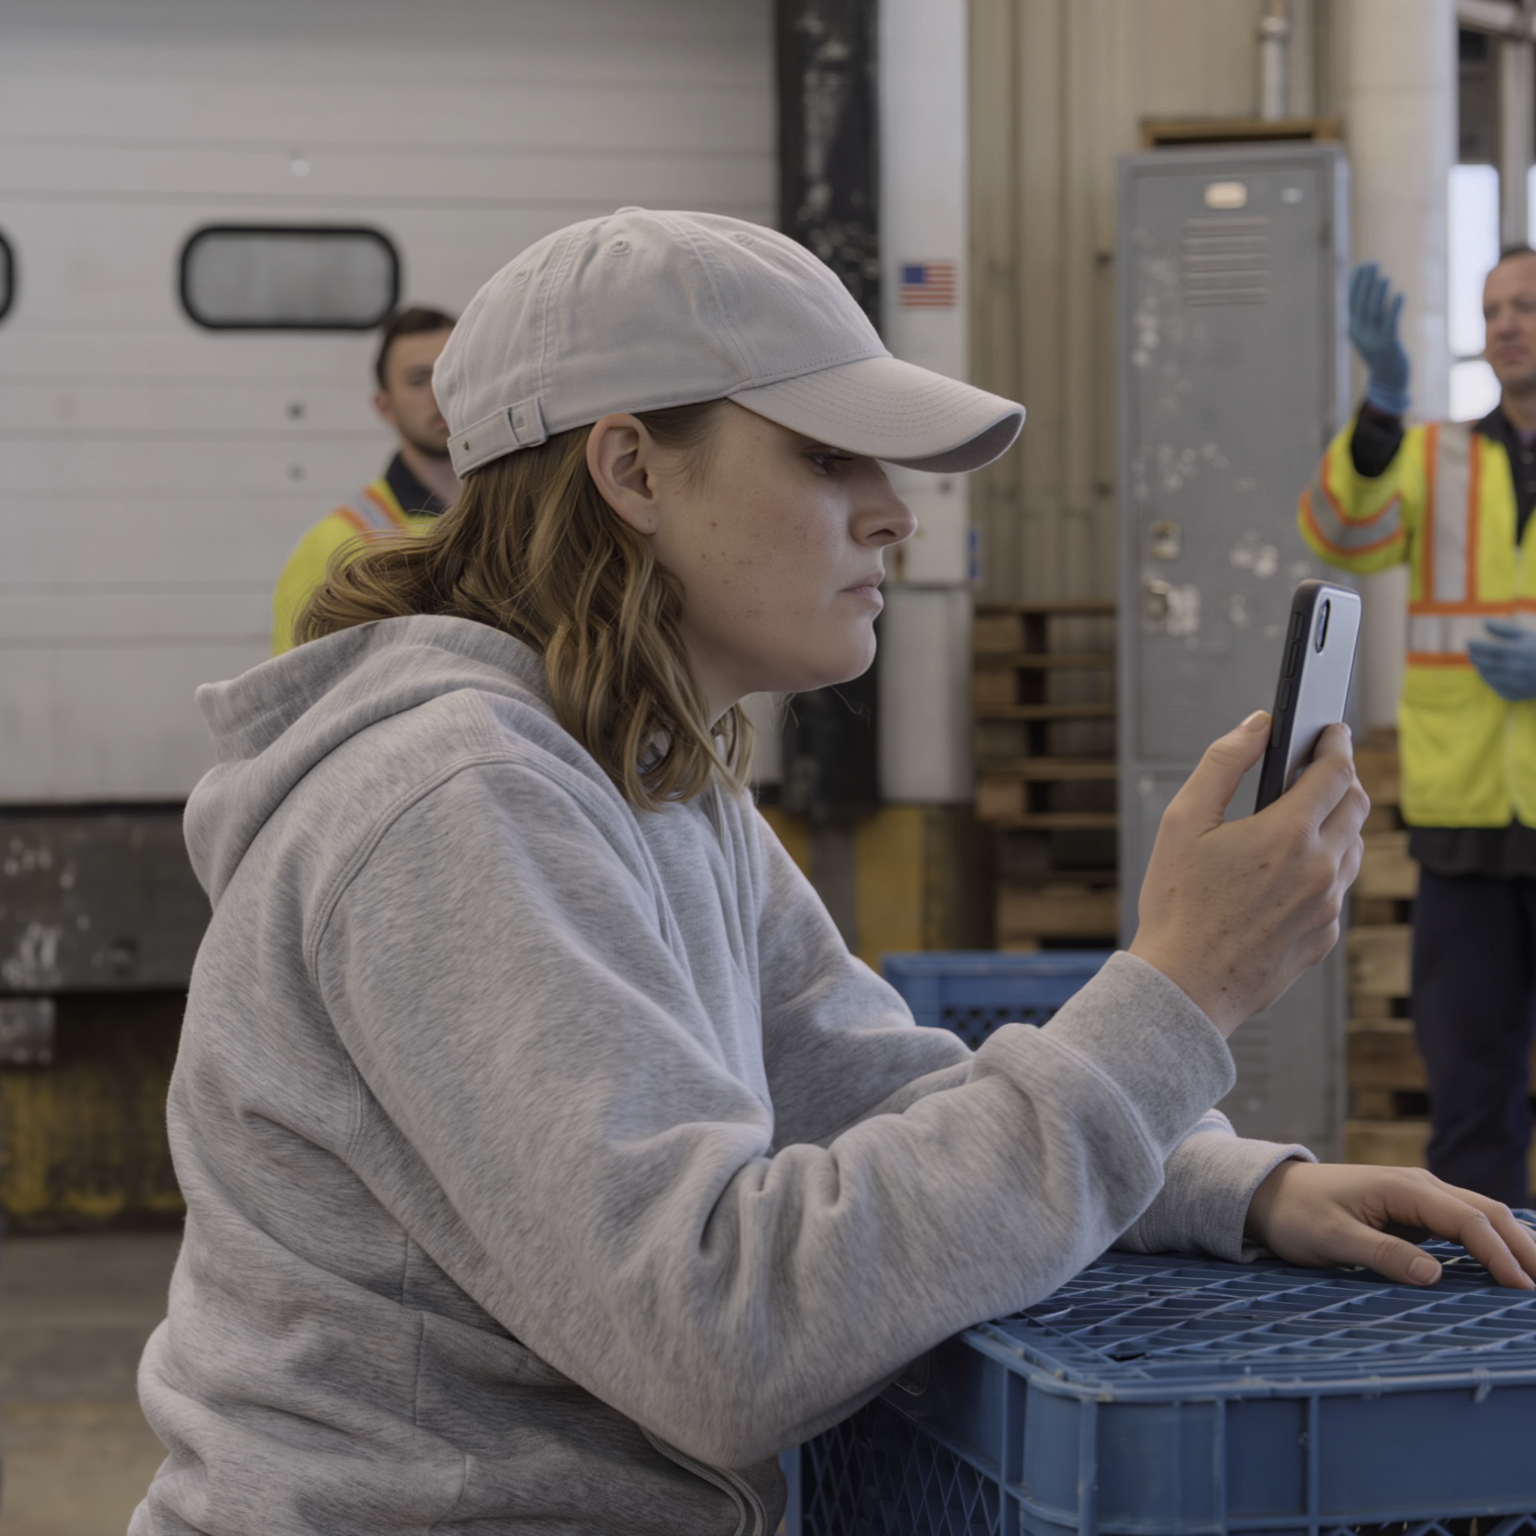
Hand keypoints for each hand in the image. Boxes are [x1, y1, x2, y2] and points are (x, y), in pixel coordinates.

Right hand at [1129, 714, 1367, 1034]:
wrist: (1184, 987)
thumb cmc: (1176, 905)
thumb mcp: (1183, 821)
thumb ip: (1224, 762)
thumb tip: (1259, 725)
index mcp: (1288, 834)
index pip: (1337, 771)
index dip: (1337, 743)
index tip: (1331, 730)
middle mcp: (1321, 869)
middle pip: (1358, 805)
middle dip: (1343, 777)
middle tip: (1321, 765)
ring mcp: (1328, 906)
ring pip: (1355, 847)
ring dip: (1339, 822)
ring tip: (1306, 816)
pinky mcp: (1325, 936)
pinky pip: (1340, 889)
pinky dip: (1326, 866)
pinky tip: (1291, 869)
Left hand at [1245, 1161, 1535, 1289]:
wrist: (1270, 1193)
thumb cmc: (1297, 1214)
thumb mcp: (1331, 1238)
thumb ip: (1381, 1254)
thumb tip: (1433, 1275)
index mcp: (1405, 1188)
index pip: (1468, 1221)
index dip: (1500, 1255)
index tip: (1522, 1289)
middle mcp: (1420, 1187)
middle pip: (1488, 1213)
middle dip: (1525, 1248)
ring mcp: (1421, 1198)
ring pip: (1482, 1216)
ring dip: (1515, 1243)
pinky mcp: (1416, 1213)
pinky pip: (1466, 1226)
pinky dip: (1494, 1243)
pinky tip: (1512, 1266)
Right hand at [1348, 262, 1410, 415]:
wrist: (1388, 379)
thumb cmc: (1382, 351)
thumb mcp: (1372, 331)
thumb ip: (1373, 312)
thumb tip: (1376, 287)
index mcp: (1354, 329)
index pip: (1351, 301)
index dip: (1355, 282)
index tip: (1361, 265)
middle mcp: (1360, 333)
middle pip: (1361, 303)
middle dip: (1366, 282)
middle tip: (1373, 263)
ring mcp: (1373, 339)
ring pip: (1373, 312)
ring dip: (1378, 292)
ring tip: (1384, 277)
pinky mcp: (1388, 344)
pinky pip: (1390, 323)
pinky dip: (1394, 308)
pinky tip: (1399, 295)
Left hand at [1467, 619, 1535, 701]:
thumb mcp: (1526, 635)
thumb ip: (1505, 629)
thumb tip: (1484, 622)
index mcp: (1516, 652)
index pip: (1488, 649)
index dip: (1475, 645)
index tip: (1468, 641)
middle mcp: (1513, 669)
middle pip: (1486, 664)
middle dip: (1475, 658)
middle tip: (1471, 654)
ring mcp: (1515, 683)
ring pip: (1489, 678)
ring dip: (1481, 670)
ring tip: (1478, 663)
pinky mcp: (1516, 694)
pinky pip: (1498, 688)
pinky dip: (1491, 681)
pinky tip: (1489, 675)